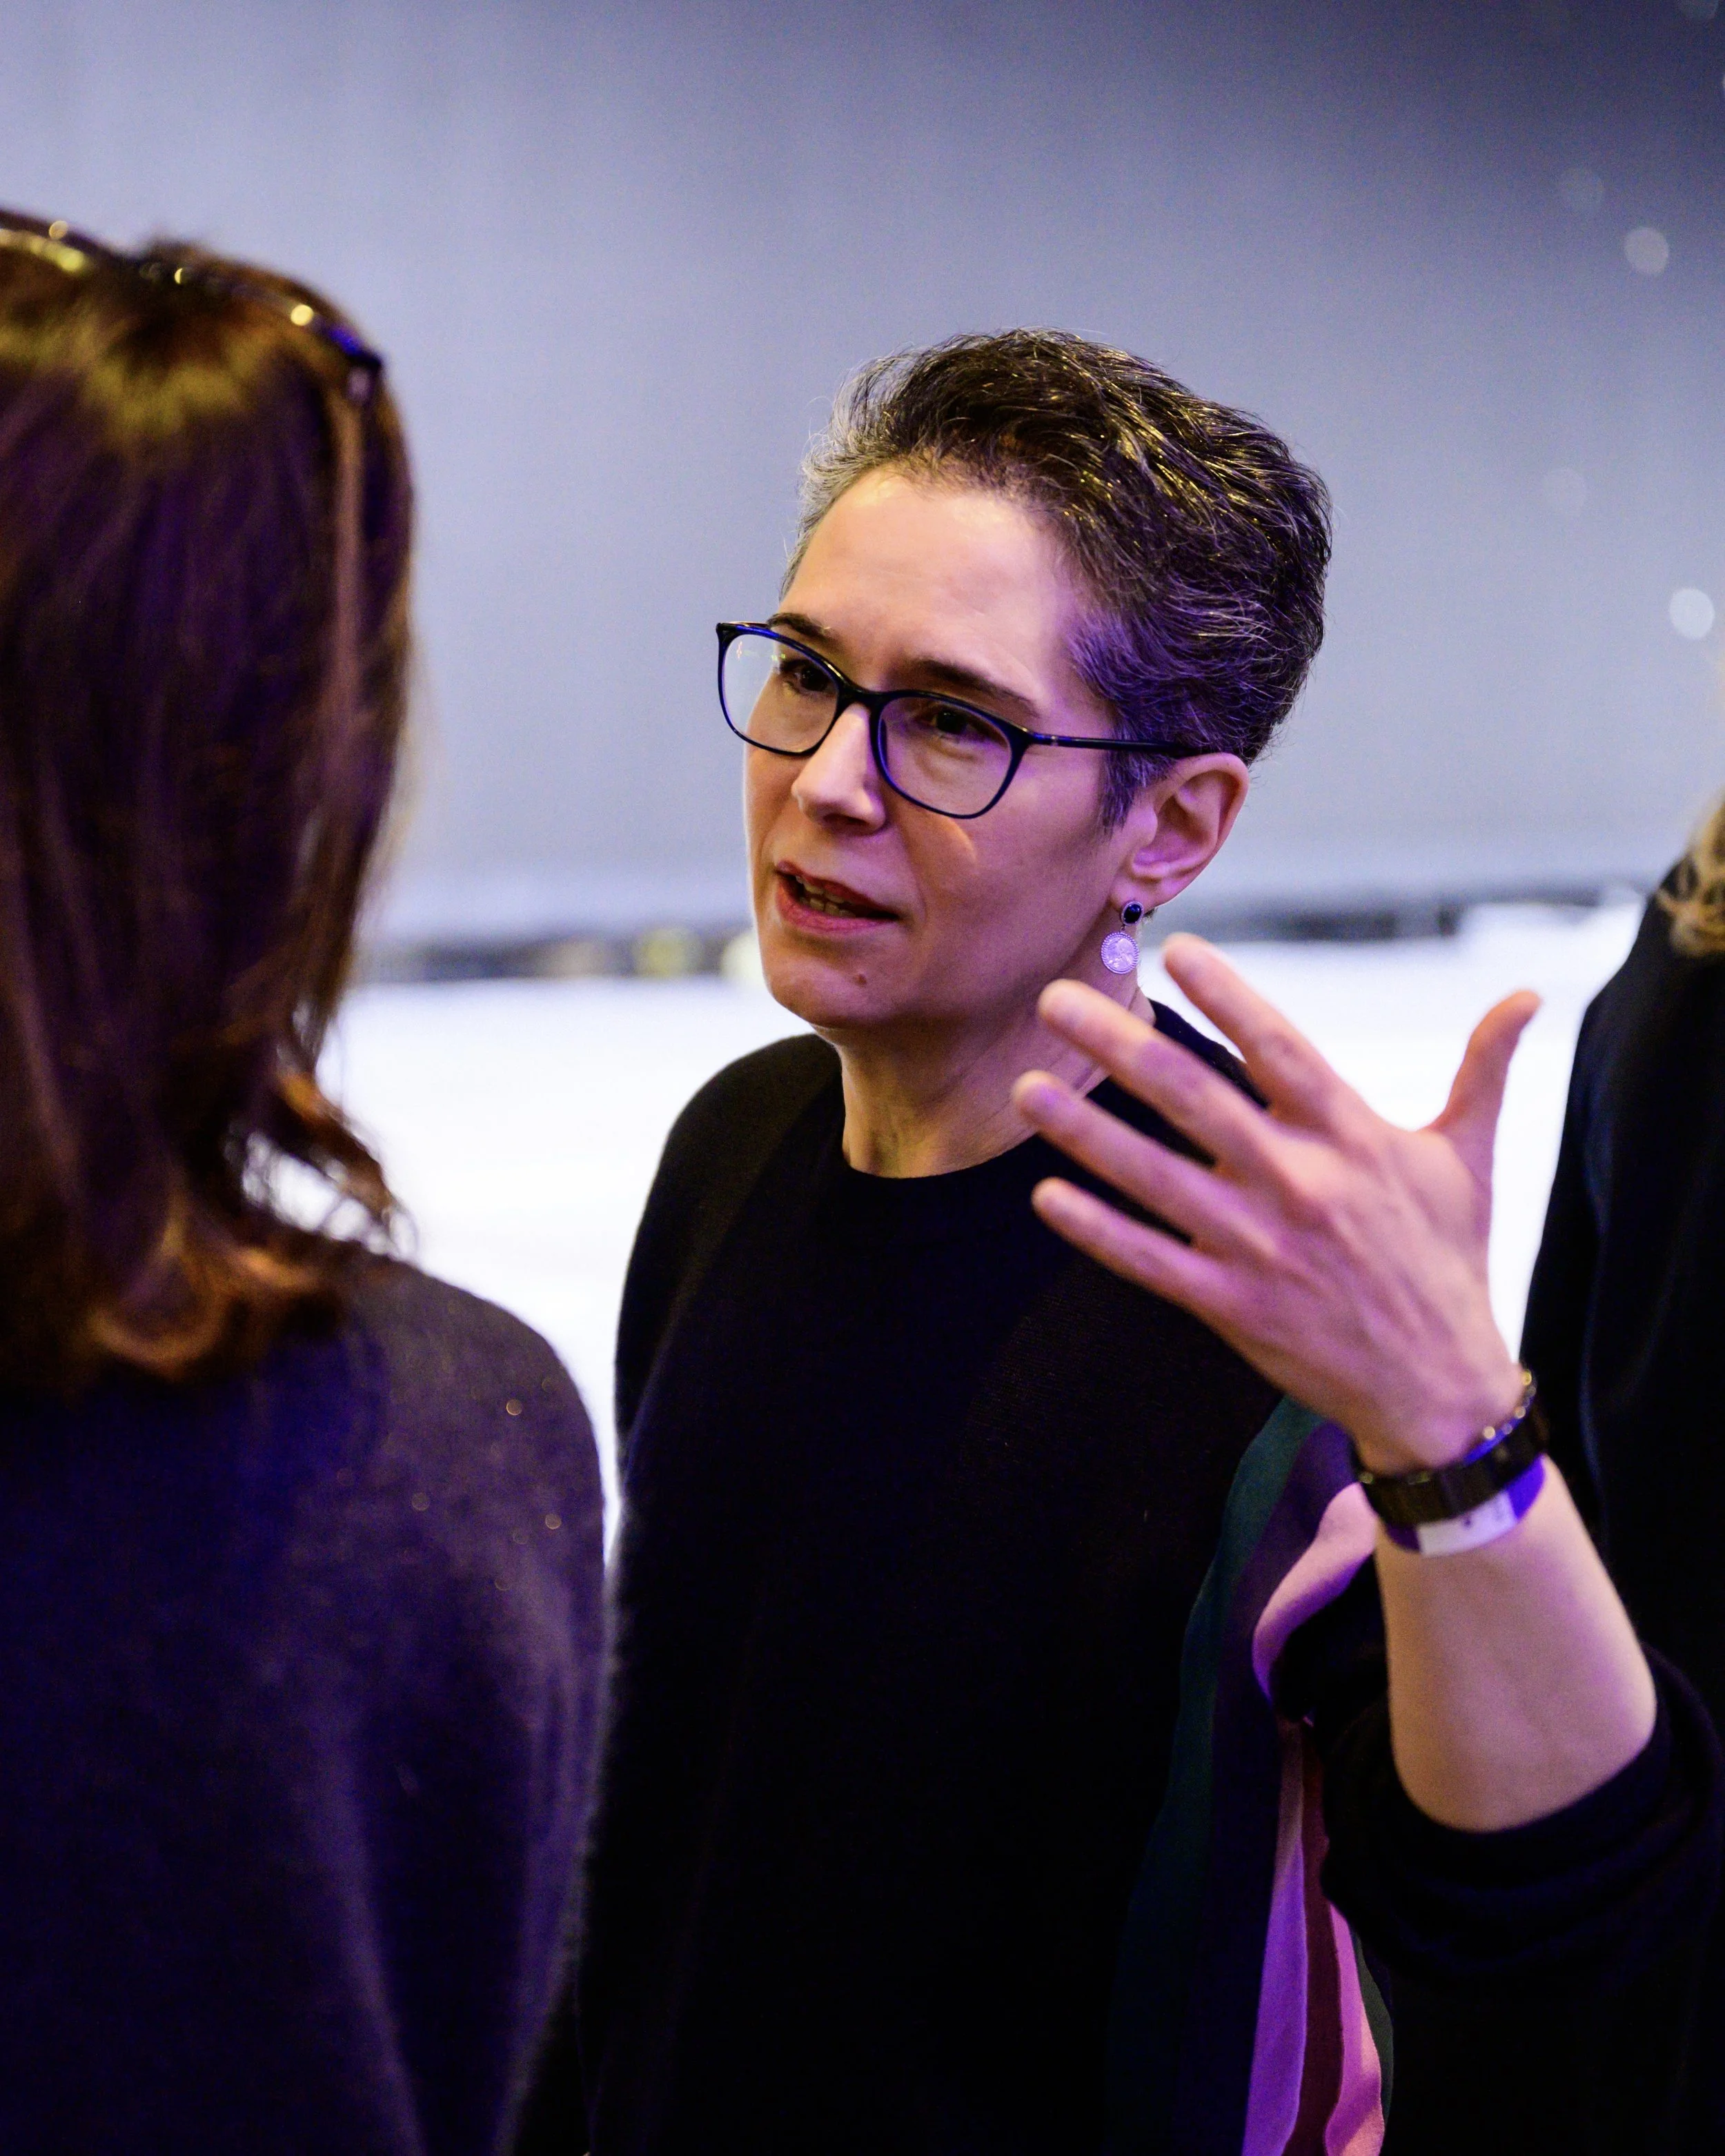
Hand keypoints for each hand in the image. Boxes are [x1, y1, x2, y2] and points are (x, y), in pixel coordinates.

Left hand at [1011, 935, 1536, 1472]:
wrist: (1440, 1388)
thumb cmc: (1449, 1262)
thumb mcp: (1471, 1160)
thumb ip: (1484, 1071)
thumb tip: (1529, 998)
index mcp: (1353, 1136)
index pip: (1280, 1047)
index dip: (1228, 996)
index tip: (1175, 948)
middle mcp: (1301, 1184)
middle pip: (1194, 1098)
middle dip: (1118, 1045)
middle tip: (1056, 1002)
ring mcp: (1259, 1248)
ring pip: (1153, 1177)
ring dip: (1085, 1130)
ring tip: (1026, 1087)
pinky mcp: (1231, 1306)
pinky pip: (1148, 1260)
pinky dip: (1095, 1229)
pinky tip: (1045, 1195)